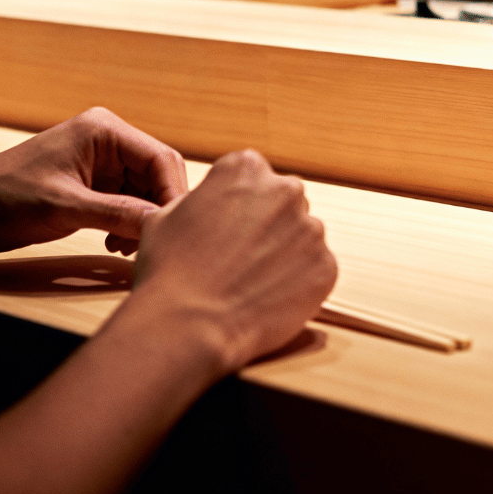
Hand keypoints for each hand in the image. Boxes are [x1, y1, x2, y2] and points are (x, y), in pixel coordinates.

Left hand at [0, 108, 188, 254]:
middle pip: (158, 174)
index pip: (160, 158)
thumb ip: (116, 213)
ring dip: (143, 219)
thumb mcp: (65, 207)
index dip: (171, 193)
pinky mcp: (95, 183)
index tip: (172, 226)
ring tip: (126, 246)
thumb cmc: (6, 197)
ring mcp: (103, 162)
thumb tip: (161, 223)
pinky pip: (128, 201)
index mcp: (104, 130)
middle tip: (151, 241)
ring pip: (146, 190)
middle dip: (158, 208)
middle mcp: (108, 140)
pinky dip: (129, 222)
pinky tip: (115, 241)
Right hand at [131, 150, 336, 372]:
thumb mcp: (166, 214)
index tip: (225, 229)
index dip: (236, 206)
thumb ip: (200, 199)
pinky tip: (266, 299)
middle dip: (266, 225)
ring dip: (284, 254)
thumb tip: (210, 204)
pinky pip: (314, 271)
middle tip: (240, 258)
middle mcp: (286, 190)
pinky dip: (297, 284)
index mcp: (245, 168)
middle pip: (283, 202)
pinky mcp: (326, 266)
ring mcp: (311, 229)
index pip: (252, 178)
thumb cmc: (170, 270)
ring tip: (251, 283)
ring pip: (301, 237)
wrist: (189, 325)